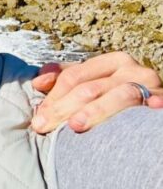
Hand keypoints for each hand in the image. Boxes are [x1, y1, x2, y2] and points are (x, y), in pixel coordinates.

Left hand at [31, 51, 162, 133]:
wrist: (156, 108)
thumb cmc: (120, 97)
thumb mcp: (96, 83)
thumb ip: (68, 79)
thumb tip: (38, 83)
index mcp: (112, 62)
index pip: (74, 76)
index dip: (53, 95)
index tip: (38, 115)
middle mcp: (131, 69)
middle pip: (90, 88)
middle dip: (63, 108)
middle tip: (44, 126)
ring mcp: (149, 86)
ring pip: (116, 97)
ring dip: (94, 112)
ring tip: (74, 126)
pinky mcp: (161, 104)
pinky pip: (145, 113)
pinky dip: (136, 116)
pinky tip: (126, 122)